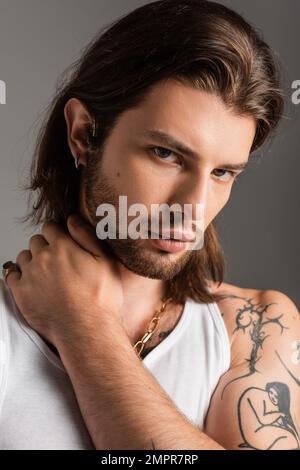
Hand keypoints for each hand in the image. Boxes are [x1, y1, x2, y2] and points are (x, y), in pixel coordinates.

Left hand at [5, 214, 123, 346]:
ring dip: (32, 261)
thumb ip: (87, 236)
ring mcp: (29, 275)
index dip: (58, 234)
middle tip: (58, 263)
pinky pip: (12, 276)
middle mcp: (43, 257)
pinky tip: (34, 285)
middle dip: (45, 247)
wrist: (87, 330)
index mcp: (63, 246)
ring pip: (23, 257)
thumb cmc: (101, 299)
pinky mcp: (20, 293)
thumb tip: (72, 219)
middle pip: (36, 241)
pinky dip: (21, 277)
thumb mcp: (106, 261)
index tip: (64, 244)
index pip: (50, 226)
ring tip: (47, 275)